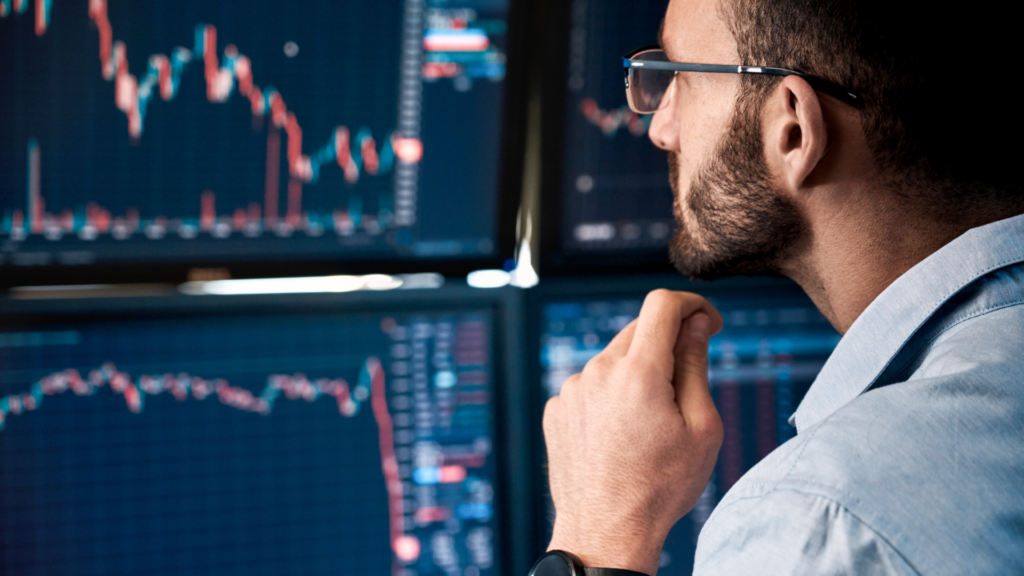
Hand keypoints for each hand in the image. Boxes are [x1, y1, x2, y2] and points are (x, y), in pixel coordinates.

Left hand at [543, 290, 724, 574]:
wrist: (605, 531)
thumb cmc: (660, 487)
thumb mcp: (701, 428)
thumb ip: (696, 366)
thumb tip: (694, 325)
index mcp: (638, 373)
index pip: (662, 304)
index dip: (691, 305)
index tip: (706, 322)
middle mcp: (598, 372)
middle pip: (639, 331)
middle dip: (666, 345)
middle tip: (683, 387)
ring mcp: (572, 390)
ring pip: (613, 360)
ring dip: (634, 374)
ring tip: (647, 425)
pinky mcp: (556, 409)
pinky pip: (590, 386)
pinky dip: (608, 396)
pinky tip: (619, 436)